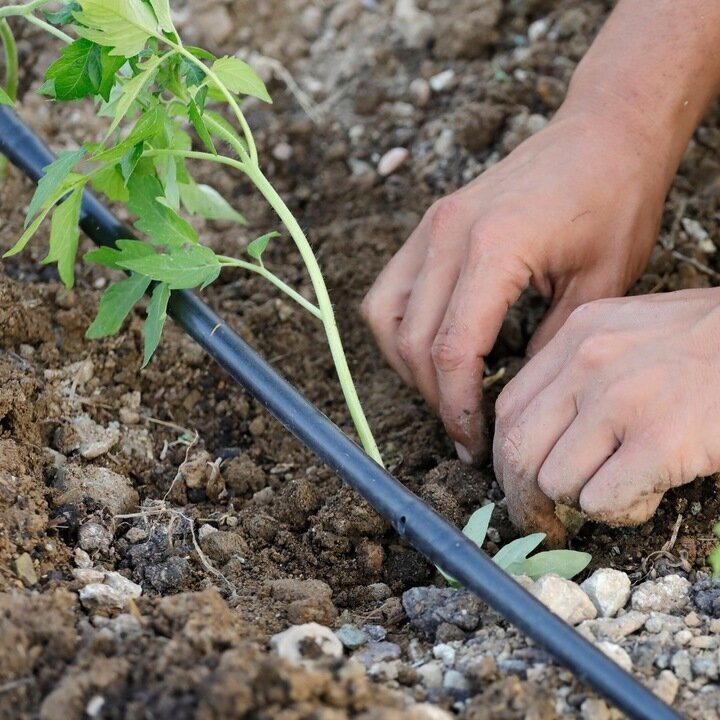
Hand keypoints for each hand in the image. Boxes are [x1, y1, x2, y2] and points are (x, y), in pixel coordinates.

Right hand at [361, 107, 668, 459]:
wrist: (602, 133)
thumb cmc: (615, 200)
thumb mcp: (600, 285)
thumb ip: (549, 347)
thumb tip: (514, 400)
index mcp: (495, 248)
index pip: (453, 349)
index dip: (457, 406)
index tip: (473, 441)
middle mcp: (448, 234)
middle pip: (413, 341)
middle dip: (434, 396)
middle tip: (465, 428)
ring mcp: (431, 226)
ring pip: (385, 317)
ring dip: (407, 365)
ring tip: (444, 391)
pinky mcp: (429, 224)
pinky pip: (389, 289)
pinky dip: (399, 329)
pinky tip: (430, 347)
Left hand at [494, 289, 719, 544]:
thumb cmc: (709, 344)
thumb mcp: (629, 332)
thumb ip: (578, 371)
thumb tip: (543, 434)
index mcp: (576, 336)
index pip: (508, 410)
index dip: (507, 460)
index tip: (520, 486)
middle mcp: (587, 364)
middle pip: (518, 450)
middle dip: (524, 499)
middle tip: (545, 522)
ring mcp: (620, 401)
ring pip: (555, 481)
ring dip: (583, 502)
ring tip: (623, 488)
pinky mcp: (659, 440)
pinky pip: (601, 501)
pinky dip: (619, 511)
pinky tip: (648, 494)